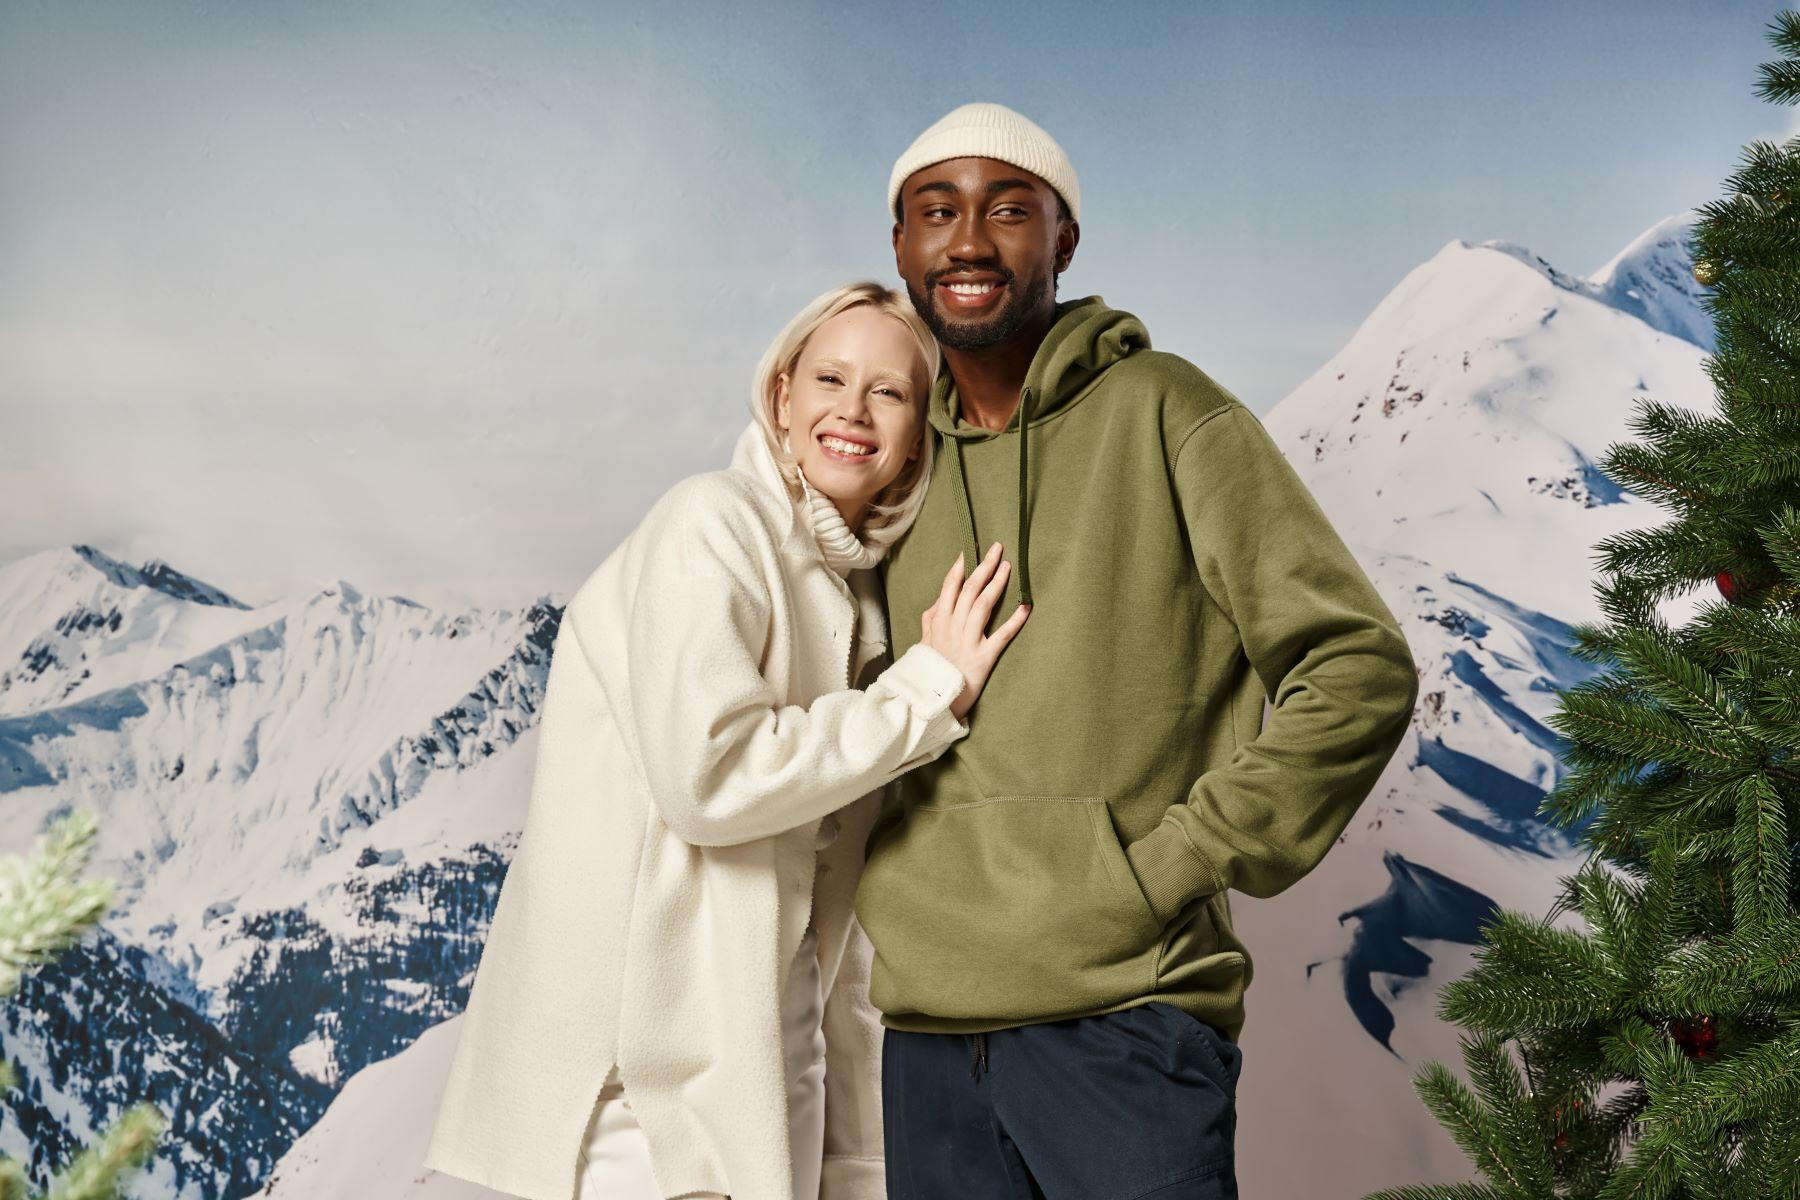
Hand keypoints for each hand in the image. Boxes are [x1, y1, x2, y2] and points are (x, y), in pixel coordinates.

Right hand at [918, 542, 1030, 720]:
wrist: (929, 701)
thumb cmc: (929, 671)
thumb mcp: (924, 641)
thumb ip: (931, 619)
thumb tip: (939, 601)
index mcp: (939, 621)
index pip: (950, 587)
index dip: (960, 567)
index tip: (970, 550)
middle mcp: (953, 626)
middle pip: (970, 589)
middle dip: (984, 566)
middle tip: (998, 547)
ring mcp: (968, 641)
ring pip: (984, 604)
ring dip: (997, 583)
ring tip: (1008, 566)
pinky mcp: (983, 657)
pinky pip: (1002, 635)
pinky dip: (1015, 620)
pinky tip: (1026, 606)